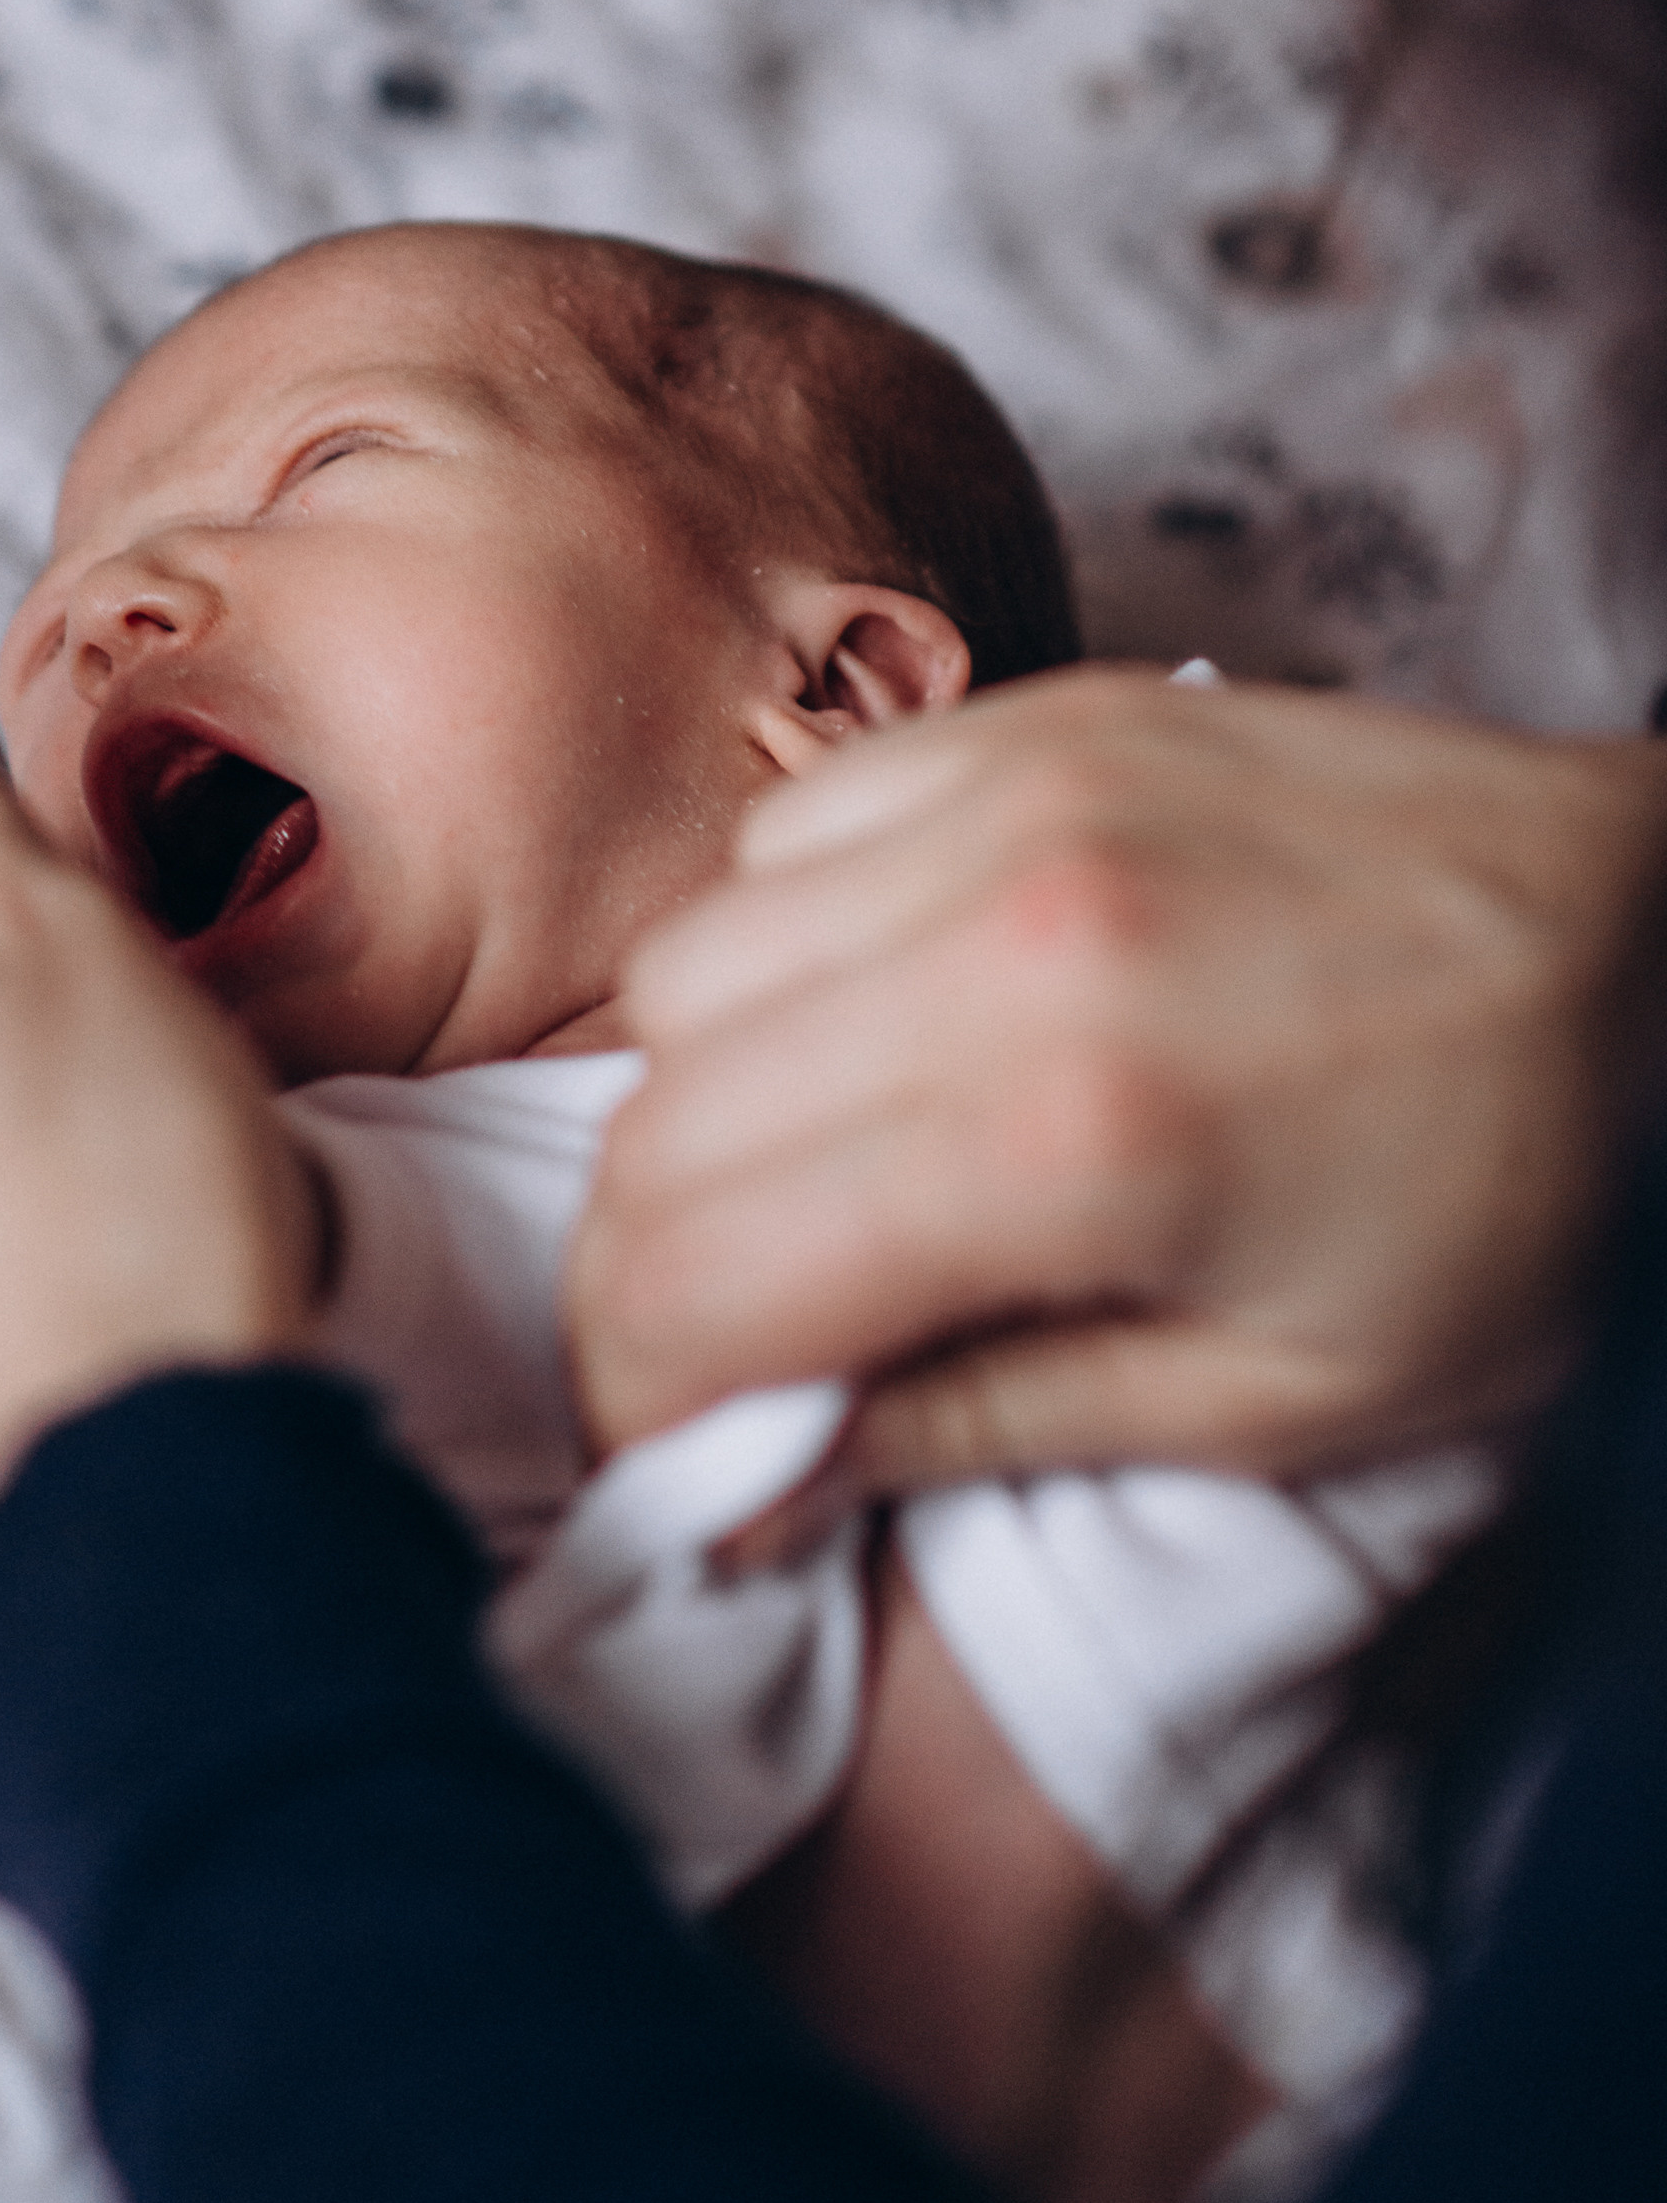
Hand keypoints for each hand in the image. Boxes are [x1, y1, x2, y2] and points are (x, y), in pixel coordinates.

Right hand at [568, 670, 1666, 1485]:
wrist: (1659, 936)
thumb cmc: (1511, 1197)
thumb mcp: (1278, 1399)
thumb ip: (976, 1431)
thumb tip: (746, 1483)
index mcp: (1075, 1138)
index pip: (692, 1272)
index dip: (638, 1396)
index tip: (679, 1453)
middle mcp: (1006, 938)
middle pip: (655, 1121)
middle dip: (654, 1269)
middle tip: (734, 1346)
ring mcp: (1012, 797)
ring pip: (686, 967)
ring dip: (709, 1100)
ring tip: (829, 1177)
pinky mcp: (1031, 719)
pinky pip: (784, 833)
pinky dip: (785, 945)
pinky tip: (891, 1020)